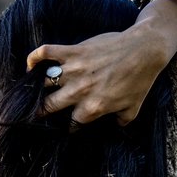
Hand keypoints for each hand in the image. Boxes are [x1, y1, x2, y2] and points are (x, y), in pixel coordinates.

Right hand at [26, 24, 170, 126]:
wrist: (145, 49)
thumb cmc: (140, 80)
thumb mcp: (133, 109)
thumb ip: (121, 122)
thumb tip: (115, 127)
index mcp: (92, 108)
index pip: (72, 123)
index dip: (70, 125)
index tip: (69, 123)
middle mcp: (79, 91)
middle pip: (49, 105)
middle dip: (42, 111)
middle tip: (39, 112)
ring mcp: (74, 70)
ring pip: (44, 82)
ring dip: (38, 88)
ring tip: (34, 92)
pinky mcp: (74, 51)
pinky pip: (47, 52)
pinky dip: (35, 58)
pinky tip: (30, 66)